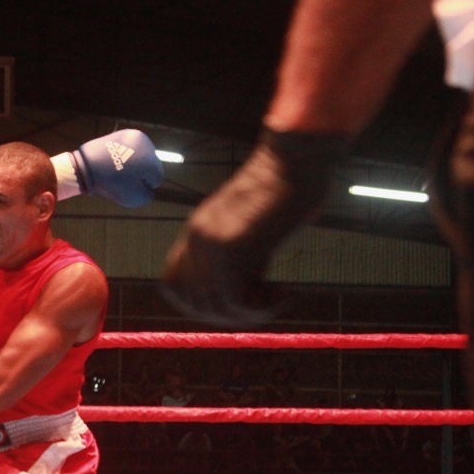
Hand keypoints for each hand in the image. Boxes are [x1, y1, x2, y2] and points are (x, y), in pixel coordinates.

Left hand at [52, 129, 162, 207]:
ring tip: (119, 168)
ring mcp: (134, 136)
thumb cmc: (110, 185)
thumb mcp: (133, 198)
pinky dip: (126, 154)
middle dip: (141, 172)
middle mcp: (146, 144)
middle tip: (123, 177)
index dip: (144, 185)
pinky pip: (131, 148)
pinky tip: (116, 160)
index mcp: (151, 160)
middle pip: (151, 163)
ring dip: (135, 162)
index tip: (128, 184)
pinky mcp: (124, 133)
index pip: (157, 177)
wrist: (85, 168)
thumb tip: (150, 185)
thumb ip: (148, 194)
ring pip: (142, 155)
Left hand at [159, 127, 348, 326]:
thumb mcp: (252, 224)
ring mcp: (211, 241)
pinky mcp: (232, 246)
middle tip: (264, 307)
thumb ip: (238, 252)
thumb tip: (241, 292)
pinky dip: (262, 309)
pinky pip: (236, 300)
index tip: (233, 305)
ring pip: (216, 306)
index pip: (173, 284)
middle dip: (228, 316)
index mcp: (198, 230)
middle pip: (194, 302)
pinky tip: (286, 294)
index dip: (199, 303)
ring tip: (279, 299)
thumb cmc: (288, 188)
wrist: (299, 157)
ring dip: (250, 315)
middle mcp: (197, 237)